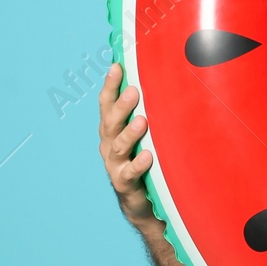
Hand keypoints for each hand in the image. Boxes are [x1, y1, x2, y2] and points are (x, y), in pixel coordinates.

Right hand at [99, 63, 155, 224]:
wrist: (139, 199)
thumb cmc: (143, 156)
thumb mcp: (143, 133)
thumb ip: (145, 110)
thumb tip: (159, 77)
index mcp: (111, 129)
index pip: (107, 103)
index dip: (110, 85)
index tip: (117, 66)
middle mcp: (109, 144)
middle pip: (111, 122)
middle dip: (121, 106)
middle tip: (134, 91)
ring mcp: (114, 164)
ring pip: (119, 146)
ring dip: (130, 133)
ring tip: (142, 121)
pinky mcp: (124, 183)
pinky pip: (130, 173)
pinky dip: (138, 164)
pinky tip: (148, 156)